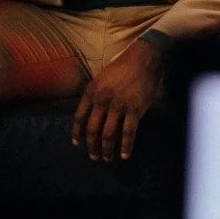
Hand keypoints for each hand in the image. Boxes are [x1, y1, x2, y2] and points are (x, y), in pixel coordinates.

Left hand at [71, 38, 162, 161]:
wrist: (143, 59)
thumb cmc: (122, 67)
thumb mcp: (101, 79)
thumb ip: (94, 95)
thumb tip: (90, 114)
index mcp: (91, 92)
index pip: (79, 118)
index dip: (77, 133)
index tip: (77, 144)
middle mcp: (102, 101)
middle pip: (92, 130)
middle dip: (91, 146)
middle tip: (93, 157)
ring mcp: (118, 106)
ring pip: (108, 134)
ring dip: (106, 150)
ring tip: (107, 158)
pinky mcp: (135, 110)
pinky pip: (128, 133)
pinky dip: (126, 147)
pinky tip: (125, 155)